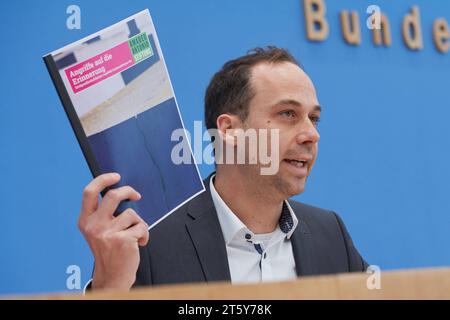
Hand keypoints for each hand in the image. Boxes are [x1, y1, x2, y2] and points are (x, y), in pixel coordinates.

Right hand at [78, 173, 148, 289]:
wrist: (112, 275)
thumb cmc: (109, 251)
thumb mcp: (97, 231)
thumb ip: (103, 213)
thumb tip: (120, 192)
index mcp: (85, 221)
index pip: (89, 192)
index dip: (103, 179)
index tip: (115, 176)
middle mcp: (94, 226)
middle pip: (113, 195)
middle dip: (128, 191)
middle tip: (135, 195)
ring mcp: (108, 233)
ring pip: (132, 213)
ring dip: (138, 223)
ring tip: (134, 234)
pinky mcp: (123, 239)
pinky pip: (142, 226)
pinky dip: (144, 234)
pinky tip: (138, 243)